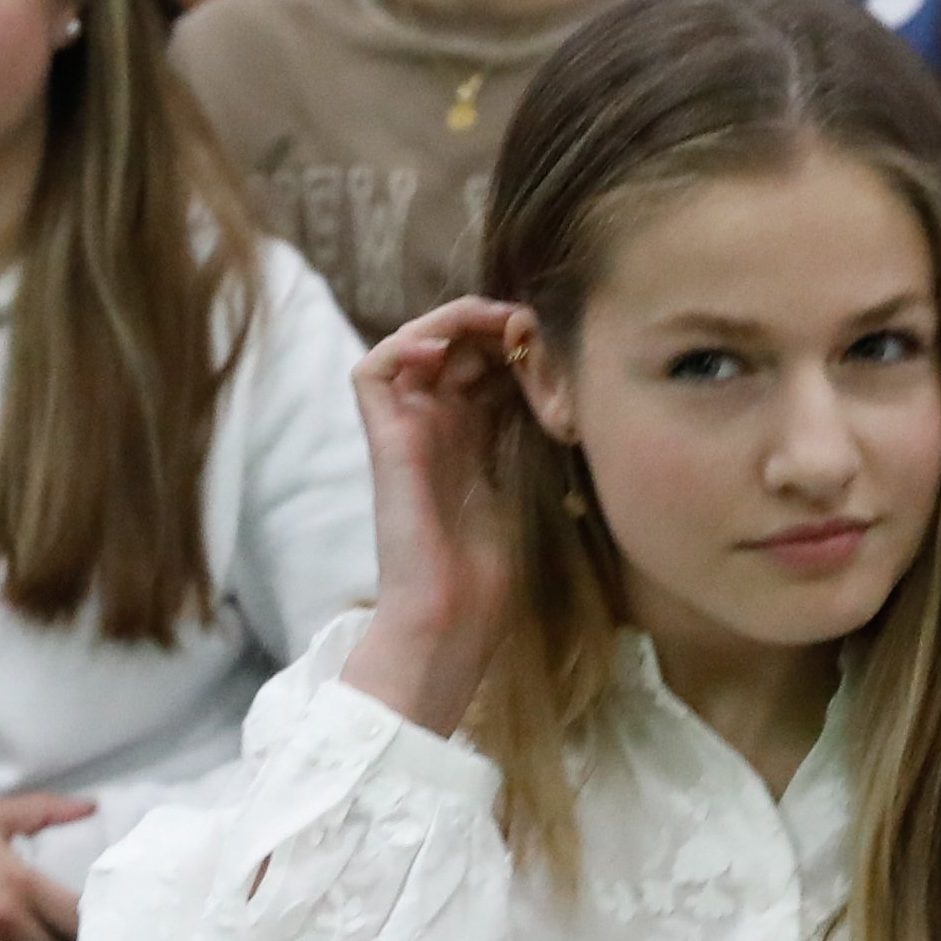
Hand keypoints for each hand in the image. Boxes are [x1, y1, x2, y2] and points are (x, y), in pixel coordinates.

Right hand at [341, 297, 534, 739]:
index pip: (486, 363)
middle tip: (528, 326)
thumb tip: (566, 385)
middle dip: (492, 324)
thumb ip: (535, 435)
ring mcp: (407, 429)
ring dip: (455, 322)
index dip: (515, 341)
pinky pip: (373, 370)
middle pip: (454, 344)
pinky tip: (447, 347)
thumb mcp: (531, 486)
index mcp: (472, 437)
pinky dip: (405, 343)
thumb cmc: (493, 576)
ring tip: (496, 324)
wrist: (453, 618)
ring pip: (415, 343)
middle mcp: (436, 425)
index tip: (552, 343)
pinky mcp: (384, 439)